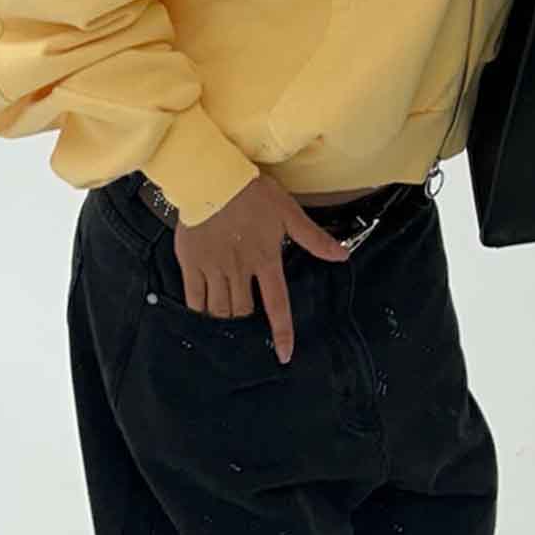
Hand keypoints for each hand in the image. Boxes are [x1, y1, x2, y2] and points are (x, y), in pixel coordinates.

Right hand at [174, 174, 350, 364]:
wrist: (212, 179)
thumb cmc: (254, 194)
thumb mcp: (289, 213)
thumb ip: (314, 239)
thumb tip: (342, 256)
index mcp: (266, 260)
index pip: (277, 304)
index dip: (281, 332)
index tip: (285, 355)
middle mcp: (240, 270)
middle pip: (243, 311)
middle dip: (247, 320)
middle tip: (247, 315)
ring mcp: (214, 269)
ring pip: (219, 309)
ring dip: (225, 317)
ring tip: (227, 315)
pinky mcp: (192, 264)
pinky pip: (194, 298)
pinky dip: (200, 309)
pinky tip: (203, 310)